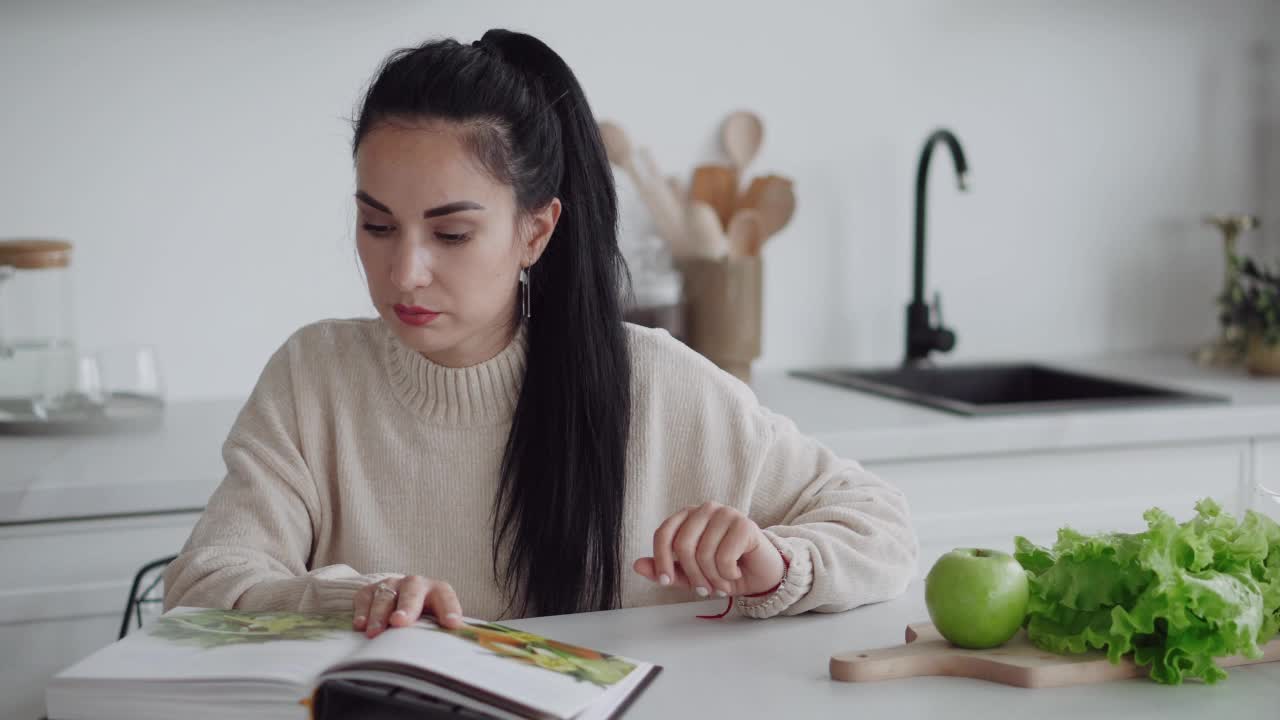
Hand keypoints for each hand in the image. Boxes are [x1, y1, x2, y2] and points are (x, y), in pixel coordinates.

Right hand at [352, 575, 464, 637]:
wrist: (398, 598)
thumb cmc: (423, 615)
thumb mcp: (436, 620)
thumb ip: (445, 631)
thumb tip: (460, 649)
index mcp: (437, 591)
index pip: (446, 597)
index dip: (450, 609)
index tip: (452, 625)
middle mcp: (415, 584)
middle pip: (412, 592)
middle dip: (407, 607)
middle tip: (400, 622)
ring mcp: (391, 585)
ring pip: (385, 595)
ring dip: (379, 614)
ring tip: (375, 633)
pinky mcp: (370, 590)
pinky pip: (365, 598)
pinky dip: (362, 612)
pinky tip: (360, 626)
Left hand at [633, 502, 784, 598]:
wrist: (761, 575)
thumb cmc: (724, 571)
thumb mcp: (690, 575)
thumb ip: (665, 570)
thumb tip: (637, 565)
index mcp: (688, 516)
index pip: (663, 533)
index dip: (661, 560)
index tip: (666, 582)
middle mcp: (705, 509)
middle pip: (682, 546)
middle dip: (692, 576)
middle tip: (704, 590)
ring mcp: (726, 513)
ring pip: (704, 554)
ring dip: (712, 579)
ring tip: (721, 583)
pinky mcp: (744, 524)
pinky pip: (724, 556)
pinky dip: (727, 574)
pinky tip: (735, 573)